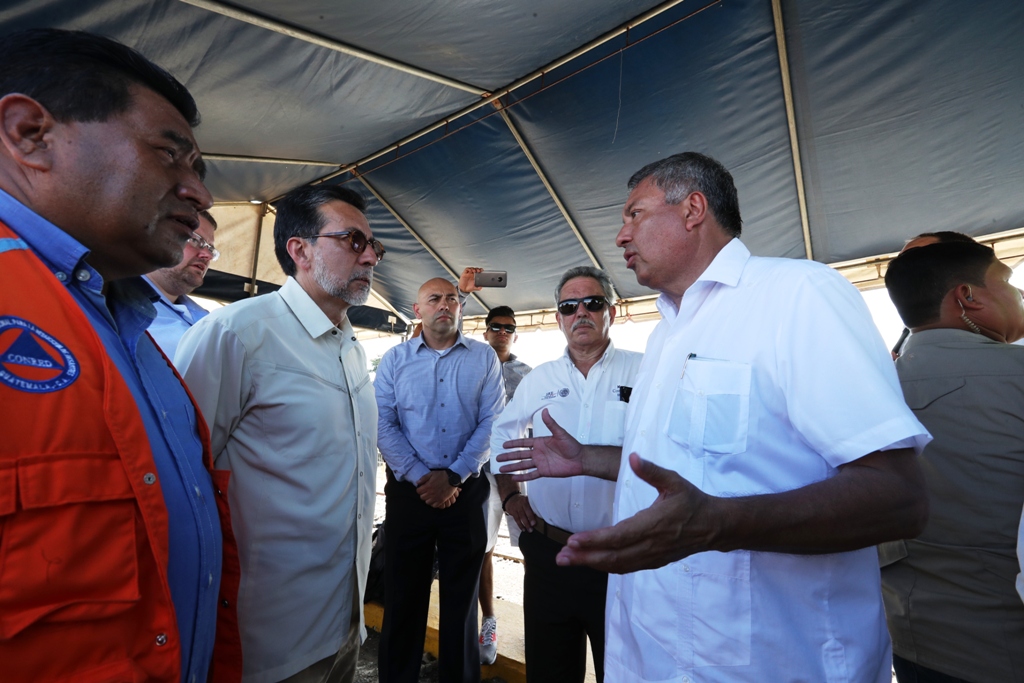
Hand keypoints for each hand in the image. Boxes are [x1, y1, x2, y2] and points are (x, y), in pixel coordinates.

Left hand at [416, 471, 458, 507]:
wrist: (452, 478)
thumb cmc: (442, 475)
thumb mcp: (432, 473)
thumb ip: (424, 478)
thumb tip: (417, 482)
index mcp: (428, 486)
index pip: (418, 491)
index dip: (419, 489)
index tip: (422, 488)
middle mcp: (431, 493)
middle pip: (422, 497)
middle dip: (423, 494)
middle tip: (426, 492)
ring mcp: (436, 497)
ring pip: (427, 502)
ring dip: (428, 499)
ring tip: (430, 496)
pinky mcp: (441, 500)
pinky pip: (434, 505)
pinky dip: (433, 503)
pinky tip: (435, 499)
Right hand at [458, 267, 483, 293]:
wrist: (463, 289)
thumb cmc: (469, 288)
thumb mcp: (475, 288)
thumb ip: (478, 287)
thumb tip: (481, 287)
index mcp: (475, 277)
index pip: (479, 272)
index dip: (481, 270)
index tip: (482, 270)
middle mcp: (472, 275)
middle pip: (476, 269)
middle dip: (478, 269)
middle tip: (478, 271)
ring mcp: (468, 274)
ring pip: (472, 268)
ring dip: (473, 268)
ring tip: (474, 271)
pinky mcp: (464, 274)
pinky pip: (467, 269)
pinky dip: (469, 269)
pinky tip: (470, 271)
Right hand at [496, 409, 584, 480]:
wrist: (580, 459)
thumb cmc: (572, 445)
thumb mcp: (560, 433)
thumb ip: (551, 423)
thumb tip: (545, 410)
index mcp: (540, 442)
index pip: (523, 443)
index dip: (513, 444)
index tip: (504, 445)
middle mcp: (538, 453)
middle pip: (520, 455)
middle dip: (509, 456)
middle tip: (498, 458)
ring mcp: (540, 463)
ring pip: (523, 465)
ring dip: (512, 467)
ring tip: (501, 469)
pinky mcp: (544, 471)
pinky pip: (531, 475)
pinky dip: (523, 477)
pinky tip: (514, 478)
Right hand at [504, 493, 536, 531]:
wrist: (510, 499)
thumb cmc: (522, 501)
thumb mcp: (526, 499)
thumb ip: (532, 505)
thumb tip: (540, 512)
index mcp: (526, 500)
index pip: (529, 507)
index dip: (532, 514)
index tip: (535, 520)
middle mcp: (520, 504)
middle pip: (525, 512)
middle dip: (529, 519)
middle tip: (533, 525)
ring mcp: (516, 508)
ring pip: (521, 517)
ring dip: (525, 524)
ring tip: (529, 530)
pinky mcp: (513, 513)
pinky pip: (516, 520)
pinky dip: (520, 525)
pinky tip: (523, 529)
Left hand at [555, 453, 715, 572]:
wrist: (714, 526)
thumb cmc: (692, 501)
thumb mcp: (675, 481)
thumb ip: (651, 471)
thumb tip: (633, 458)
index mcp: (654, 524)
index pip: (619, 536)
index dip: (594, 541)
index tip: (573, 541)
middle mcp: (651, 544)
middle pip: (613, 557)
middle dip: (585, 558)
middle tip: (560, 557)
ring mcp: (652, 556)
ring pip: (618, 565)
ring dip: (591, 564)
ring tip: (568, 560)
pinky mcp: (653, 561)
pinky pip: (626, 567)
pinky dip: (606, 566)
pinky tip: (591, 562)